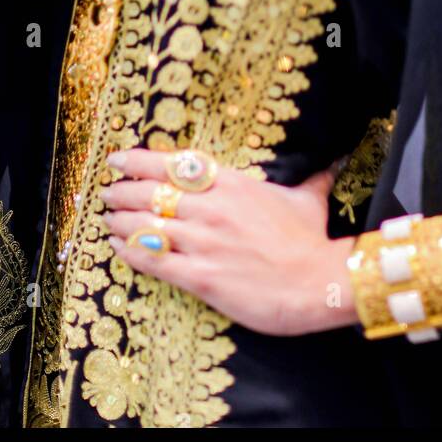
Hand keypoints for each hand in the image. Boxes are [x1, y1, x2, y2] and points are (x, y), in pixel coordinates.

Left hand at [101, 148, 358, 334]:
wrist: (320, 282)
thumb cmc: (312, 241)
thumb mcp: (308, 200)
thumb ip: (312, 179)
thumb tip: (334, 162)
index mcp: (232, 184)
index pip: (175, 164)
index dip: (140, 160)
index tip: (118, 159)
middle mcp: (212, 208)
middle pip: (152, 193)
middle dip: (123, 192)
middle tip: (107, 193)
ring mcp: (204, 243)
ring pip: (147, 226)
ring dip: (121, 222)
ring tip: (108, 221)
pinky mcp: (202, 277)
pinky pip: (155, 261)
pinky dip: (132, 254)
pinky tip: (118, 250)